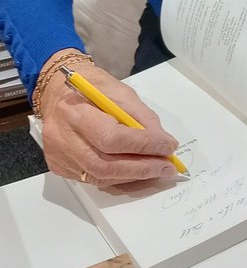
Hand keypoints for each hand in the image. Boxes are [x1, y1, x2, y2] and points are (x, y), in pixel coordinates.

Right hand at [39, 54, 179, 190]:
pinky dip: (119, 177)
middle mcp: (62, 138)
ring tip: (157, 169)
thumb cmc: (91, 87)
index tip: (168, 146)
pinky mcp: (60, 168)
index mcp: (74, 111)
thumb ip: (141, 117)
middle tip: (167, 166)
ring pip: (101, 177)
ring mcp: (59, 156)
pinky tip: (135, 170)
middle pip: (106, 165)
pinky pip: (94, 180)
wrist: (57, 91)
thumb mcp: (120, 91)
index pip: (112, 137)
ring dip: (134, 176)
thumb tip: (163, 142)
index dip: (144, 145)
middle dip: (142, 167)